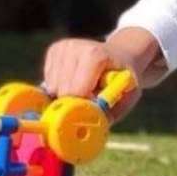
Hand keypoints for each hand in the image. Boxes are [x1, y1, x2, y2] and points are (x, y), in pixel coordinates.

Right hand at [40, 27, 162, 123]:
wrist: (120, 55)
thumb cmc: (124, 79)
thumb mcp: (128, 96)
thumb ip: (109, 112)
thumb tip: (88, 128)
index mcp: (94, 54)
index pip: (76, 91)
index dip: (83, 105)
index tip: (92, 109)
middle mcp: (74, 47)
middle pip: (61, 90)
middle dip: (74, 101)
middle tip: (90, 99)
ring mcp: (62, 47)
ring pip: (52, 88)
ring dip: (66, 95)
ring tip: (85, 88)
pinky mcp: (53, 51)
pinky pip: (48, 82)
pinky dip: (59, 88)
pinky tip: (74, 81)